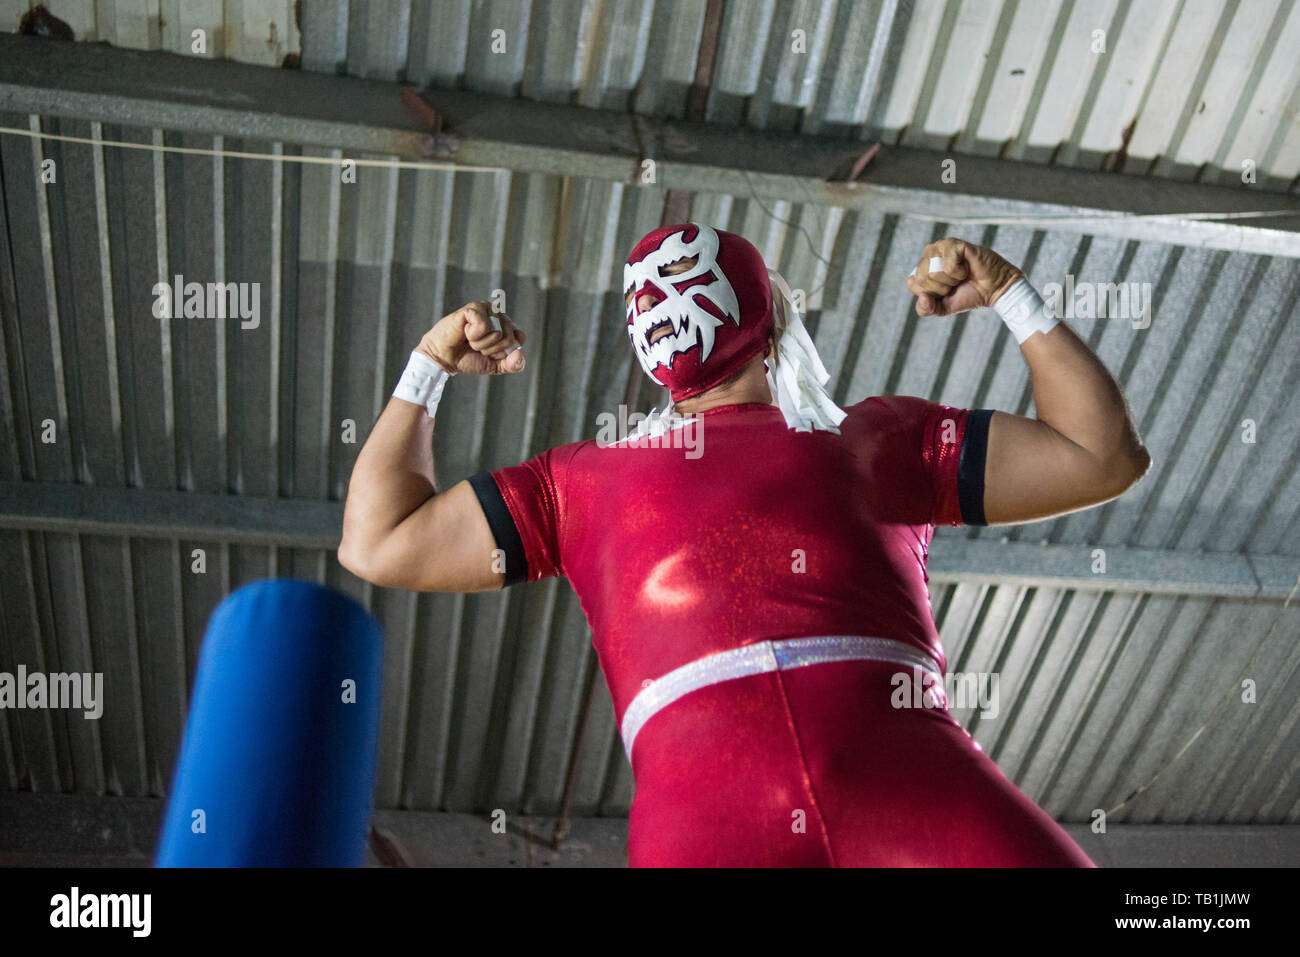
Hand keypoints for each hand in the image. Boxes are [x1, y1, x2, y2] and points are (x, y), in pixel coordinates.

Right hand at [417, 301, 526, 375]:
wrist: (444, 359)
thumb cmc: (468, 358)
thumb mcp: (496, 366)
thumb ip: (513, 365)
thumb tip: (520, 354)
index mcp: (507, 327)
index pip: (519, 339)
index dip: (503, 352)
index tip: (490, 352)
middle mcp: (499, 315)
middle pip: (508, 338)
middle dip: (491, 349)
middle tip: (476, 346)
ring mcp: (487, 309)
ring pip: (497, 333)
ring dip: (481, 344)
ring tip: (469, 339)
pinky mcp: (473, 308)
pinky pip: (483, 326)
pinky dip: (473, 335)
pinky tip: (464, 331)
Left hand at [905, 239, 1022, 316]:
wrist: (993, 290)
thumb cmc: (967, 294)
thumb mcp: (941, 308)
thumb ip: (925, 309)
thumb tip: (922, 297)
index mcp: (922, 268)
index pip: (912, 284)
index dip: (931, 294)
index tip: (945, 291)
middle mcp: (929, 255)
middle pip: (921, 279)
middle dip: (941, 288)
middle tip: (956, 283)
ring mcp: (940, 247)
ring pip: (933, 273)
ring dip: (951, 280)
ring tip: (961, 275)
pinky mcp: (954, 244)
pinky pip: (947, 266)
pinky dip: (959, 273)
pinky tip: (967, 268)